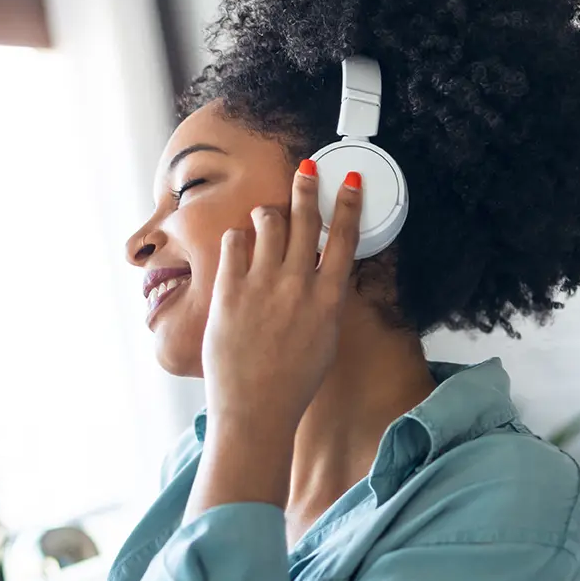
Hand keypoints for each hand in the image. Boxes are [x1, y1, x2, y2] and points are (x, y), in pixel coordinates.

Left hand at [202, 162, 363, 440]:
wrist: (255, 410)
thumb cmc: (291, 384)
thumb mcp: (324, 340)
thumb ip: (324, 301)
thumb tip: (323, 272)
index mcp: (328, 300)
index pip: (345, 238)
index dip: (348, 203)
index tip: (348, 181)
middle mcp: (298, 286)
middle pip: (306, 218)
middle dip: (307, 186)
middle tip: (306, 170)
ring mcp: (262, 286)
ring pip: (268, 221)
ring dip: (268, 213)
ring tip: (266, 217)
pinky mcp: (230, 290)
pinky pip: (234, 242)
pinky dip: (238, 238)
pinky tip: (239, 246)